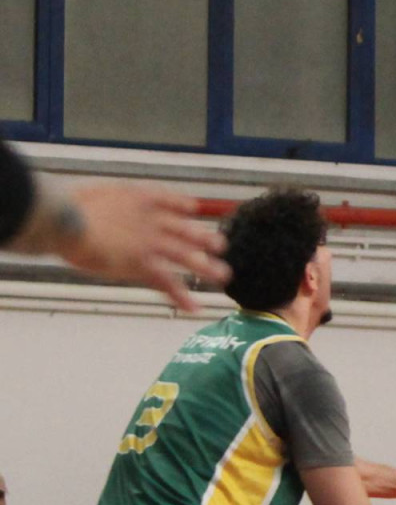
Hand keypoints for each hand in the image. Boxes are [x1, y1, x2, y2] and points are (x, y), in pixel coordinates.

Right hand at [59, 183, 229, 311]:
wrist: (65, 220)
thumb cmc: (63, 210)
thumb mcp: (84, 197)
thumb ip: (93, 205)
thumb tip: (82, 208)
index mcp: (134, 199)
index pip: (164, 200)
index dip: (180, 205)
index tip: (193, 208)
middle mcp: (148, 219)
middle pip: (182, 228)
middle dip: (202, 237)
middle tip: (220, 244)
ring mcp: (148, 241)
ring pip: (184, 254)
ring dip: (204, 266)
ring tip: (223, 275)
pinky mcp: (142, 263)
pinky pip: (166, 282)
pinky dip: (180, 296)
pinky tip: (193, 306)